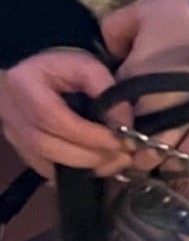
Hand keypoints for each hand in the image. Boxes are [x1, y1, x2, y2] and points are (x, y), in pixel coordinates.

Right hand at [0, 49, 129, 178]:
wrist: (36, 75)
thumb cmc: (62, 67)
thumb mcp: (86, 66)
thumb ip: (108, 91)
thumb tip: (125, 126)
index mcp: (25, 85)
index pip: (53, 118)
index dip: (89, 134)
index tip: (120, 140)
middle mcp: (12, 113)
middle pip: (47, 146)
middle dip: (91, 156)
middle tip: (124, 156)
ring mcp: (14, 135)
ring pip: (46, 165)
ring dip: (87, 168)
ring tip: (116, 162)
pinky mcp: (22, 150)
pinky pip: (47, 171)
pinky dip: (75, 173)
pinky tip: (99, 166)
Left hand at [101, 0, 188, 168]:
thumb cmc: (188, 18)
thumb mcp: (142, 10)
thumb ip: (116, 28)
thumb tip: (112, 49)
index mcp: (129, 81)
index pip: (106, 107)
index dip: (104, 114)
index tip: (104, 115)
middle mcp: (152, 109)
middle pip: (128, 137)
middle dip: (121, 143)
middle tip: (119, 144)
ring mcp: (184, 122)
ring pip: (157, 152)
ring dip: (146, 158)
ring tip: (142, 159)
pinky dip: (180, 161)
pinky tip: (172, 163)